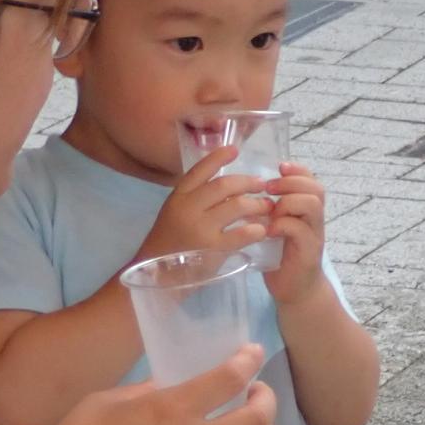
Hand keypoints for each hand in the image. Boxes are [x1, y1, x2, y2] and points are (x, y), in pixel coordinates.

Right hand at [136, 146, 273, 262]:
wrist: (157, 274)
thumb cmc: (169, 243)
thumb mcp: (174, 213)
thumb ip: (195, 198)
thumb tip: (228, 185)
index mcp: (178, 197)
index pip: (200, 170)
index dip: (218, 157)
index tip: (235, 150)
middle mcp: (188, 208)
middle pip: (224, 185)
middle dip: (248, 182)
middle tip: (261, 185)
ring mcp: (200, 229)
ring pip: (237, 206)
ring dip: (257, 204)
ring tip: (266, 207)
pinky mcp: (212, 249)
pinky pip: (240, 234)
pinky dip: (255, 230)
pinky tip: (261, 230)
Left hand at [262, 163, 328, 305]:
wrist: (295, 290)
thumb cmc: (280, 258)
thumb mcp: (274, 228)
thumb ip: (268, 211)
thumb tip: (244, 191)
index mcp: (306, 210)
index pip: (310, 179)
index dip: (297, 169)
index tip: (278, 167)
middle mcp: (315, 219)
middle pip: (315, 188)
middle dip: (290, 182)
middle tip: (269, 188)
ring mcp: (314, 234)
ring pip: (312, 204)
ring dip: (288, 202)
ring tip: (270, 210)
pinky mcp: (309, 251)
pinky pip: (299, 229)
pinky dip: (282, 225)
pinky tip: (267, 231)